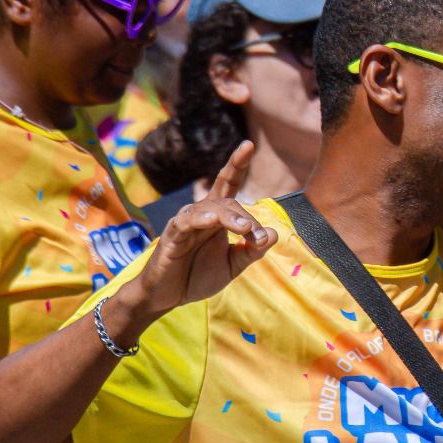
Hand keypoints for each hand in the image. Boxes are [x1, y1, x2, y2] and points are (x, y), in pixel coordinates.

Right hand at [125, 142, 277, 319]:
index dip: (237, 164)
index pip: (228, 184)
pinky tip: (210, 222)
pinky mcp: (171, 236)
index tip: (248, 145)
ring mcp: (185, 223)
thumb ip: (251, 251)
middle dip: (245, 218)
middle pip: (227, 201)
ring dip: (229, 217)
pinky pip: (185, 221)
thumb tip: (273, 234)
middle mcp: (202, 214)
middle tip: (256, 237)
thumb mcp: (232, 266)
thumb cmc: (197, 276)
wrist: (168, 297)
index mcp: (218, 217)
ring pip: (209, 208)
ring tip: (243, 229)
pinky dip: (198, 219)